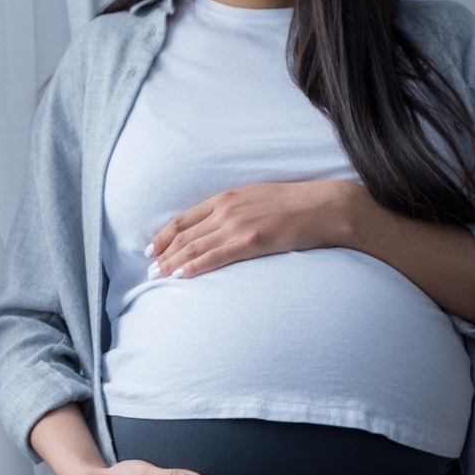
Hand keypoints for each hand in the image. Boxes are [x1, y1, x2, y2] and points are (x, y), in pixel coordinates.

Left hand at [144, 180, 361, 279]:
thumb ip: (234, 211)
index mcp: (226, 198)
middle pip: (184, 234)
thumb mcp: (257, 199)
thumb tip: (217, 226)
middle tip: (148, 269)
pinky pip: (214, 257)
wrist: (325, 207)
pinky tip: (180, 276)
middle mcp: (226, 209)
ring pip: (194, 247)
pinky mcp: (250, 241)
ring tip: (158, 276)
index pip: (184, 218)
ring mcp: (237, 225)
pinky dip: (193, 266)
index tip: (150, 248)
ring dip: (172, 262)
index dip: (163, 235)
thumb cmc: (295, 205)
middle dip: (162, 252)